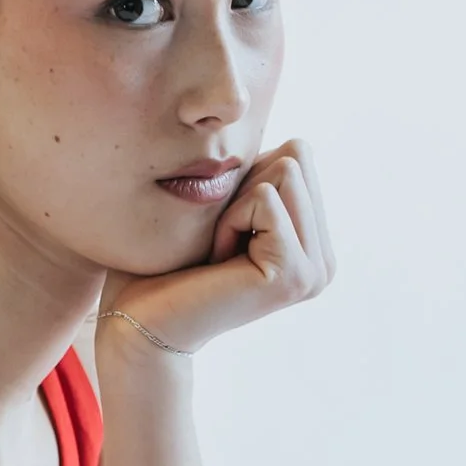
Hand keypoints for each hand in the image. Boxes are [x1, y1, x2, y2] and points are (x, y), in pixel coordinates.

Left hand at [100, 142, 334, 362]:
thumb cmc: (169, 262)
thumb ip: (264, 174)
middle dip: (245, 186)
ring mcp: (315, 271)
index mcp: (314, 244)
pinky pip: (264, 198)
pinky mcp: (294, 274)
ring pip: (285, 170)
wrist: (141, 321)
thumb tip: (295, 144)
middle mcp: (324, 261)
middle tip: (220, 239)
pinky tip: (216, 261)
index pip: (299, 154)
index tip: (224, 227)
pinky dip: (228, 220)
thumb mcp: (227, 204)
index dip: (247, 176)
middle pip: (298, 156)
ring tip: (218, 251)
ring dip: (235, 203)